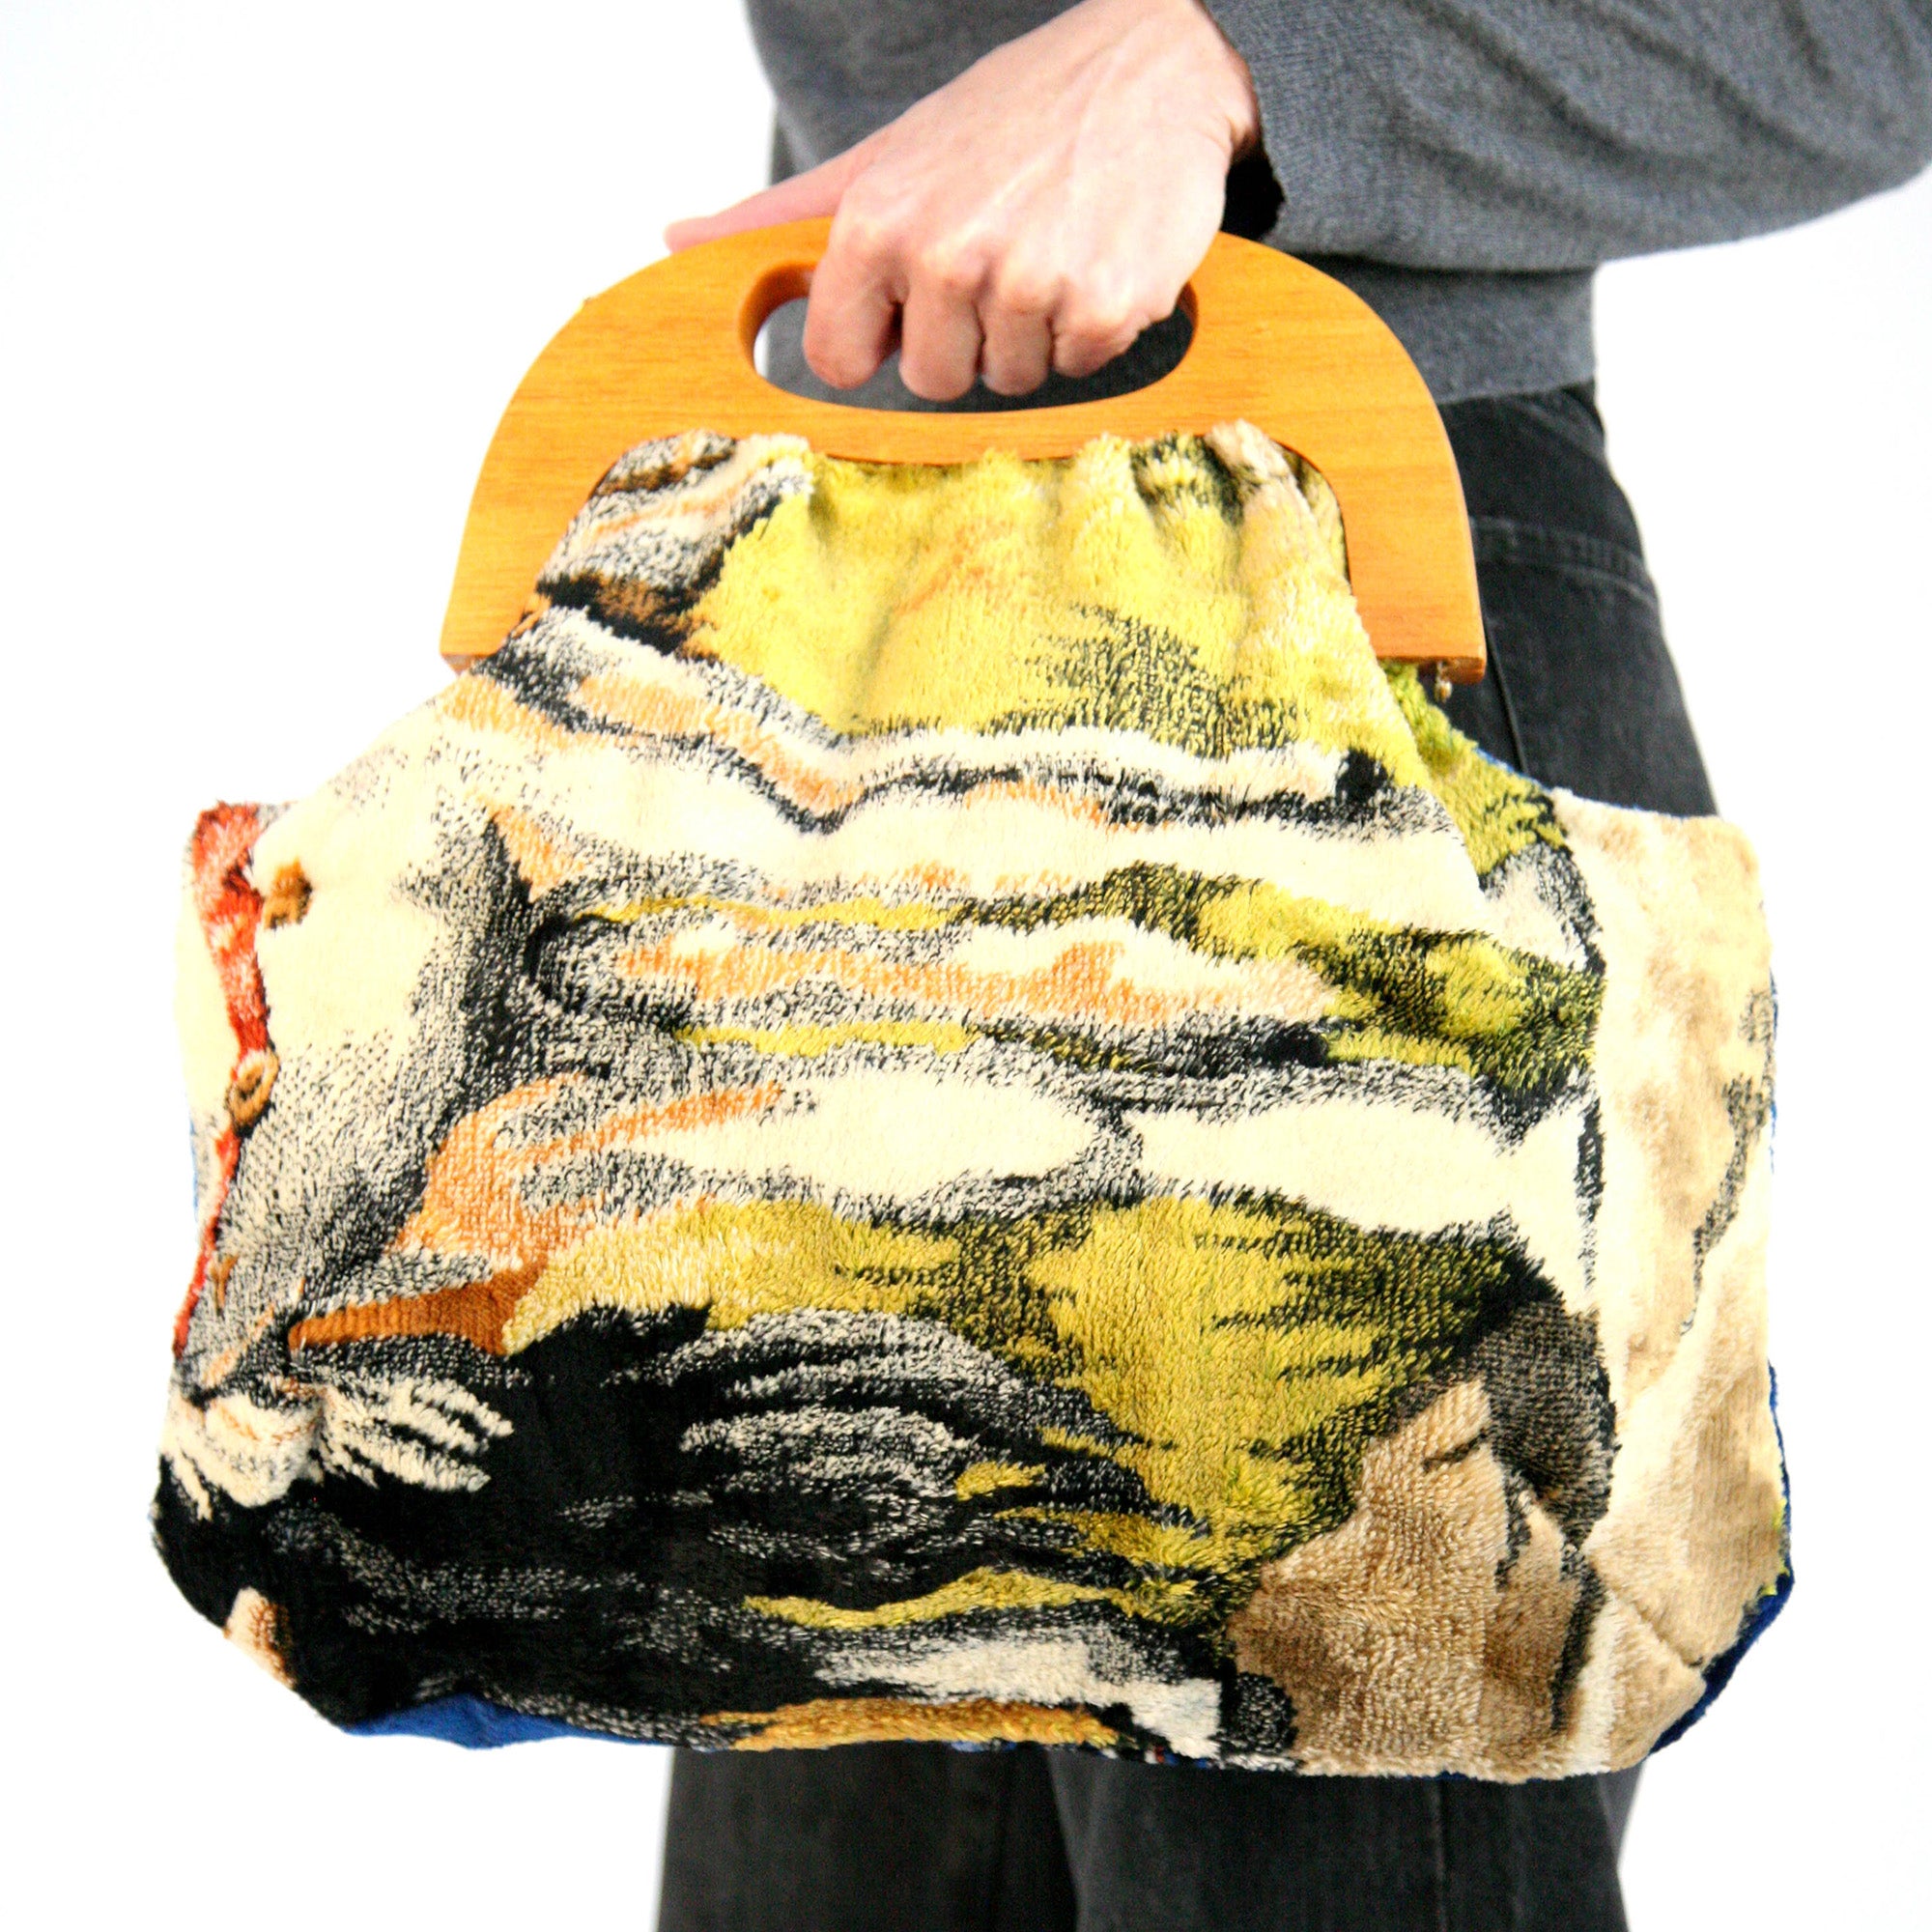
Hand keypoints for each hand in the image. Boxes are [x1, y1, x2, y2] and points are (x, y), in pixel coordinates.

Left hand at [664, 0, 1259, 400]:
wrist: (1149, 67)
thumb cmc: (1006, 119)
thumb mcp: (884, 158)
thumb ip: (783, 218)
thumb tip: (673, 243)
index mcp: (878, 224)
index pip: (840, 364)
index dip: (882, 339)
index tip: (916, 298)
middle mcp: (946, 255)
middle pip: (932, 384)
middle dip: (966, 340)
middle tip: (1002, 257)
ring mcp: (1026, 284)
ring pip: (1009, 383)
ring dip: (1033, 333)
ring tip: (1053, 248)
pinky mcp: (1102, 308)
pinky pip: (1078, 370)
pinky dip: (1094, 327)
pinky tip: (1098, 257)